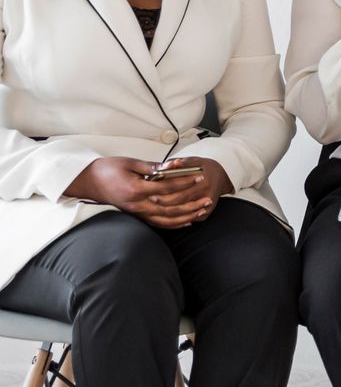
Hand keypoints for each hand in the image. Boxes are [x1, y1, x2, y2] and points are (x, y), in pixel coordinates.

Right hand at [64, 155, 230, 228]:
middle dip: (191, 203)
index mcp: (136, 189)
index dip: (185, 182)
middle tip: (208, 197)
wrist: (87, 182)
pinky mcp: (136, 216)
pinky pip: (158, 224)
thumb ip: (153, 167)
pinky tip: (187, 221)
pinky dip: (174, 224)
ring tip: (202, 210)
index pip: (167, 188)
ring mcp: (136, 213)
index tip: (199, 176)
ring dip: (186, 216)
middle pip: (170, 207)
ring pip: (166, 219)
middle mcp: (137, 205)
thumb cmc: (107, 169)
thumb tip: (174, 165)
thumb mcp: (130, 163)